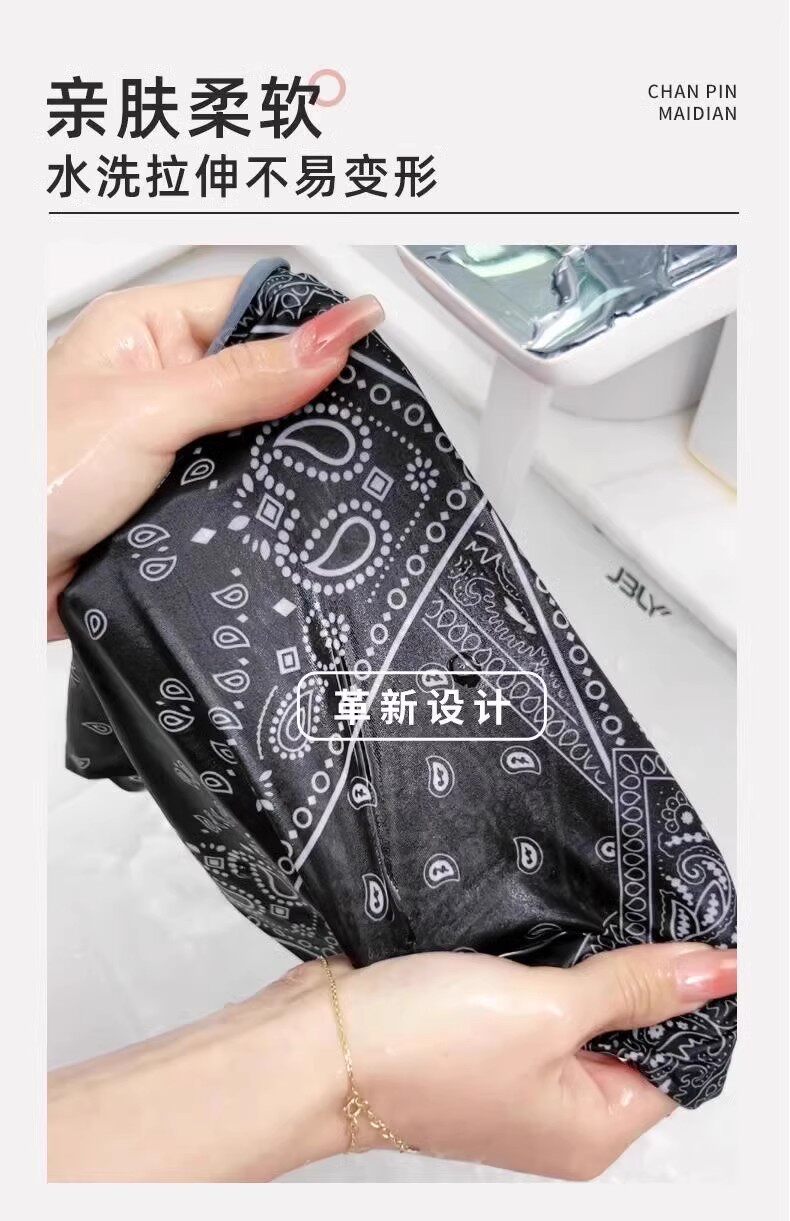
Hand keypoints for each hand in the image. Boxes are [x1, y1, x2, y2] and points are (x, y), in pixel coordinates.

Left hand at [47, 277, 382, 638]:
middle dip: (303, 399)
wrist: (5, 577)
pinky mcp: (180, 500)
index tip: (366, 347)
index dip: (308, 323)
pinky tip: (288, 506)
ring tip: (323, 465)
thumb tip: (329, 337)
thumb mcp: (149, 411)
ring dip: (282, 457)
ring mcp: (173, 444)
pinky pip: (243, 491)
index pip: (250, 304)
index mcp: (144, 330)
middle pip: (262, 374)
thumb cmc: (33, 476)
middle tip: (352, 418)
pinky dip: (265, 500)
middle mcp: (161, 382)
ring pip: (258, 439)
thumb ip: (243, 379)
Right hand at [47, 932, 735, 1181]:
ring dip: (583, 956)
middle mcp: (559, 1108)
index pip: (677, 1055)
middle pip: (628, 1028)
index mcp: (592, 1127)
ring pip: (578, 1002)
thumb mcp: (544, 1011)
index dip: (686, 993)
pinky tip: (540, 916)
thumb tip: (718, 974)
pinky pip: (532, 992)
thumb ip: (632, 987)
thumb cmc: (416, 1048)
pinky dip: (540, 956)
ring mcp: (516, 1071)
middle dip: (633, 968)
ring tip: (585, 902)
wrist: (313, 1042)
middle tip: (632, 902)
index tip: (688, 925)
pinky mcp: (479, 1034)